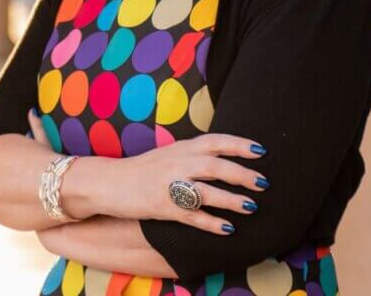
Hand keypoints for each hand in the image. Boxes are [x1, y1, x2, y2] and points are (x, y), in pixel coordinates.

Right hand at [27, 108, 266, 236]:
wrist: (106, 182)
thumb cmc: (140, 171)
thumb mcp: (167, 156)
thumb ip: (192, 156)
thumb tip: (223, 160)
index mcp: (179, 148)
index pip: (215, 141)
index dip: (239, 144)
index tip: (261, 150)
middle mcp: (176, 163)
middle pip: (215, 165)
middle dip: (242, 174)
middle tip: (264, 183)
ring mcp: (168, 186)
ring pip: (207, 191)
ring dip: (232, 199)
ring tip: (252, 206)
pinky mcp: (161, 207)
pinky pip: (192, 216)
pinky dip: (212, 222)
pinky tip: (228, 229)